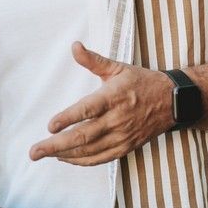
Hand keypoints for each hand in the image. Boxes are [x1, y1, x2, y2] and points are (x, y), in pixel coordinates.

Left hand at [28, 42, 175, 166]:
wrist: (172, 102)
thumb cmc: (141, 82)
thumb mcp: (118, 68)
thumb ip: (93, 60)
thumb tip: (74, 46)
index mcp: (114, 97)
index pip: (88, 109)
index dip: (68, 118)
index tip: (50, 125)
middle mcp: (117, 119)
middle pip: (84, 136)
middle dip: (56, 145)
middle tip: (35, 151)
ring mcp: (122, 136)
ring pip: (90, 151)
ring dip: (65, 155)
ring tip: (44, 154)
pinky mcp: (126, 147)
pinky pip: (100, 158)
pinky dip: (81, 161)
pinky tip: (65, 158)